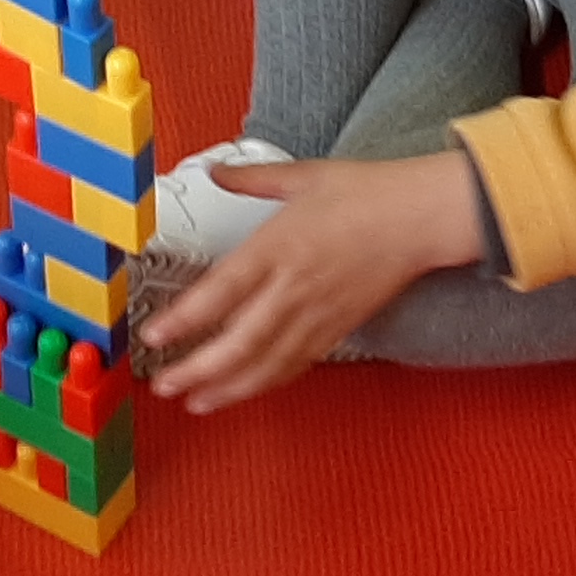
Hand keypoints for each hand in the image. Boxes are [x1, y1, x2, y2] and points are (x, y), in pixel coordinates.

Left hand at [140, 151, 487, 413]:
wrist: (421, 218)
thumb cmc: (368, 193)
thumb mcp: (303, 176)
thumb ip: (252, 179)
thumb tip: (217, 173)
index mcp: (277, 246)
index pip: (221, 291)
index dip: (184, 319)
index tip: (154, 335)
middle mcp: (293, 286)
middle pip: (239, 340)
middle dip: (198, 369)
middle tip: (165, 384)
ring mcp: (317, 313)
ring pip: (267, 362)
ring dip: (229, 387)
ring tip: (198, 402)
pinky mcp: (338, 328)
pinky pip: (297, 363)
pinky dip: (268, 381)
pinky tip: (246, 389)